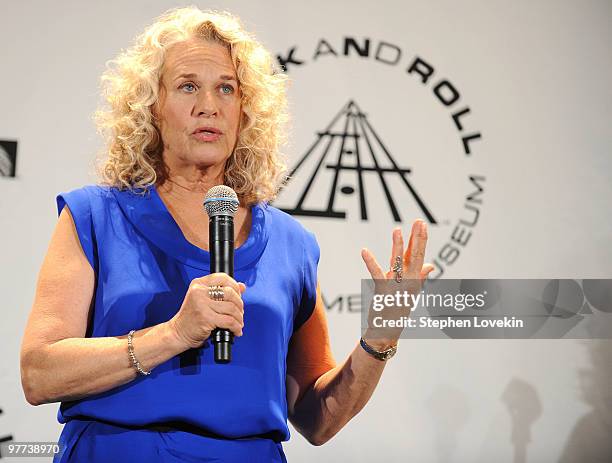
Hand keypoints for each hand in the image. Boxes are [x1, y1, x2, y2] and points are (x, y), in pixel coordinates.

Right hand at [168, 273, 245, 349]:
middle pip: (230, 293)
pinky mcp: (206, 318)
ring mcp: (202, 305)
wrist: (178, 332)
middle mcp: (199, 292)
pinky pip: (229, 321)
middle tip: (239, 312)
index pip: (223, 277)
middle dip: (239, 304)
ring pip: (231, 308)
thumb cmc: (192, 317)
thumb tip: (242, 286)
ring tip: (238, 323)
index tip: (238, 296)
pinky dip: (236, 327)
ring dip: (239, 318)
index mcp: (199, 284)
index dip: (235, 286)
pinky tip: (236, 330)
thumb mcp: (204, 299)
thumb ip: (222, 291)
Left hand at [360, 219, 434, 348]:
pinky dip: (370, 262)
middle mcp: (408, 282)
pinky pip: (376, 274)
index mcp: (413, 280)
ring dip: (398, 246)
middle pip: (413, 256)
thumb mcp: (411, 293)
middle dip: (417, 238)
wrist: (386, 332)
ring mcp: (396, 287)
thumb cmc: (397, 312)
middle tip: (419, 222)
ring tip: (397, 230)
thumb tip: (431, 265)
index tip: (422, 225)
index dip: (420, 240)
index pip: (418, 256)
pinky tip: (364, 251)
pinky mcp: (383, 292)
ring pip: (398, 263)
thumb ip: (420, 277)